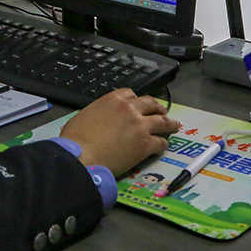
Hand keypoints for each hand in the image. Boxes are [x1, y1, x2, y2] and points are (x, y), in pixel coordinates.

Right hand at [60, 88, 180, 175]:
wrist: (81, 156)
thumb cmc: (75, 140)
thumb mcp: (82, 116)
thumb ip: (96, 113)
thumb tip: (95, 120)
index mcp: (112, 100)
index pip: (131, 94)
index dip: (137, 100)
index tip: (139, 104)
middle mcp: (129, 109)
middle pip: (150, 104)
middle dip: (157, 107)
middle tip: (162, 111)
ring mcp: (140, 126)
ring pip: (162, 121)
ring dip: (170, 123)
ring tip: (174, 125)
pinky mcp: (145, 144)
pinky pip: (160, 142)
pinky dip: (163, 144)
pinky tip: (163, 146)